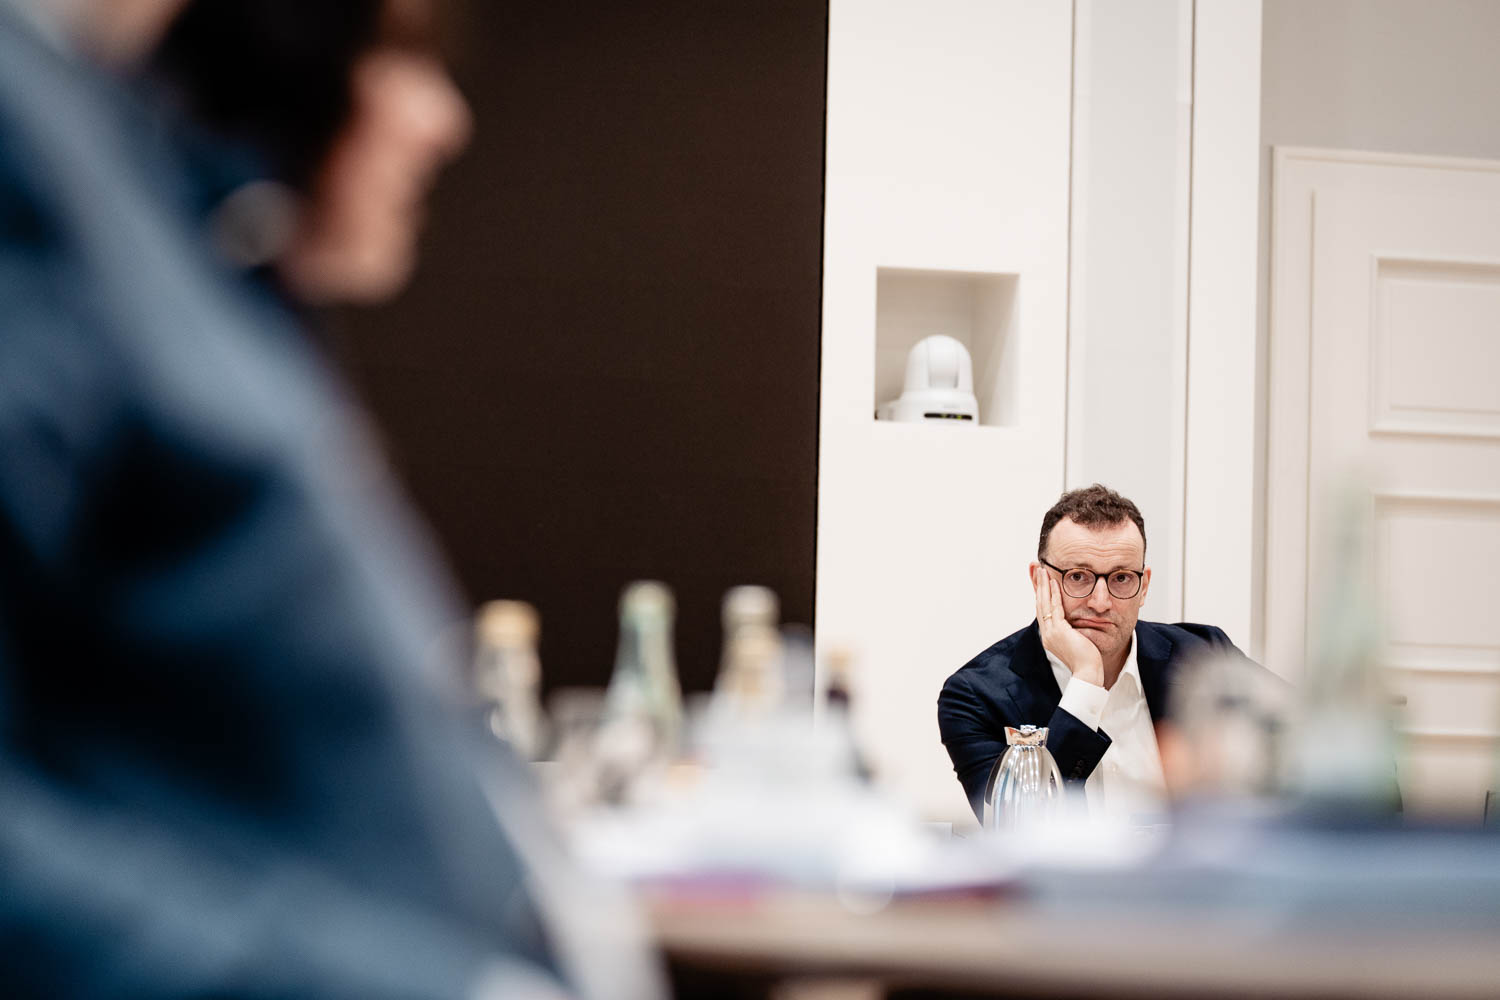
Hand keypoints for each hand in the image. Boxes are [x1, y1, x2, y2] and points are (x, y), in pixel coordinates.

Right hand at [1033, 567, 1103, 687]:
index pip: (1042, 610)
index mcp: (1049, 636)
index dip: (1040, 593)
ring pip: (1044, 604)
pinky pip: (1055, 608)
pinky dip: (1054, 594)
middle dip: (1037, 585)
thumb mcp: (1076, 640)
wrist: (1088, 673)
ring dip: (1043, 585)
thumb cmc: (1087, 660)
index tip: (1040, 579)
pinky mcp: (1059, 631)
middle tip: (1036, 569)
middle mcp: (1046, 633)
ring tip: (1042, 570)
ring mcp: (1050, 632)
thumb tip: (1075, 622)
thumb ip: (1072, 630)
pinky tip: (1054, 583)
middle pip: (1039, 604)